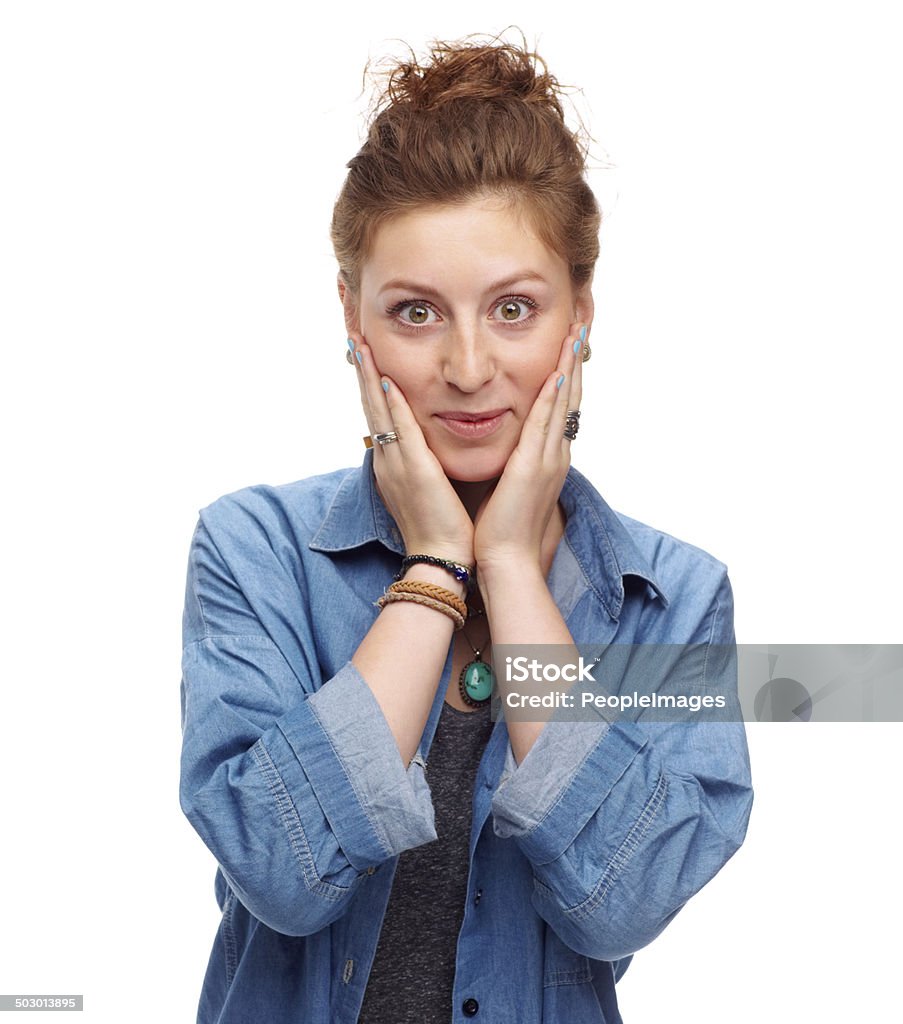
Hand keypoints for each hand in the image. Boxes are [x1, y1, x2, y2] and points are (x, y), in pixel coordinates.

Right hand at [350, 334, 474, 561]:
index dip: (371, 386)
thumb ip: (423, 464)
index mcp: (391, 464)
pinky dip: (392, 406)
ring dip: (370, 378)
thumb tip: (428, 448)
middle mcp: (387, 460)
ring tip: (361, 347)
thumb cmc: (441, 527)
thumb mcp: (428, 488)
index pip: (378, 417)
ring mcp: (396, 465)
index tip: (367, 358)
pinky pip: (400, 432)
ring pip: (378, 413)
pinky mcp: (414, 471)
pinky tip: (388, 381)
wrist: (440, 558)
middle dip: (363, 373)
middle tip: (355, 339)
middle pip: (370, 407)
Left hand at [472, 322, 584, 575]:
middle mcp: (555, 454)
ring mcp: (548, 460)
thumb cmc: (500, 528)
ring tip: (576, 333)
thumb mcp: (508, 484)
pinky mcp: (533, 469)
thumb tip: (502, 442)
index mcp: (547, 458)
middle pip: (571, 396)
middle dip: (575, 358)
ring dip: (569, 366)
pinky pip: (546, 425)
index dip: (567, 372)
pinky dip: (553, 398)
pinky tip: (556, 372)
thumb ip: (510, 460)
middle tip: (582, 323)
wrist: (505, 561)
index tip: (569, 342)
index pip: (562, 406)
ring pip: (564, 403)